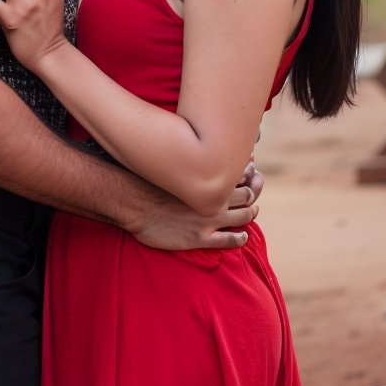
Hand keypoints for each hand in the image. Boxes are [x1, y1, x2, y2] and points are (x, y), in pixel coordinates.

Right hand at [130, 158, 262, 250]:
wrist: (132, 203)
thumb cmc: (148, 179)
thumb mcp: (173, 160)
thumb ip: (189, 156)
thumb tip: (195, 146)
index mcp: (208, 176)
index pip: (242, 172)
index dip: (249, 172)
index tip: (248, 172)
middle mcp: (214, 197)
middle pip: (248, 195)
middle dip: (253, 192)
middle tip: (252, 193)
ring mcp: (209, 219)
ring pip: (244, 216)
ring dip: (251, 213)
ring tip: (252, 212)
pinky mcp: (201, 238)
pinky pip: (230, 240)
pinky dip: (241, 238)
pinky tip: (242, 236)